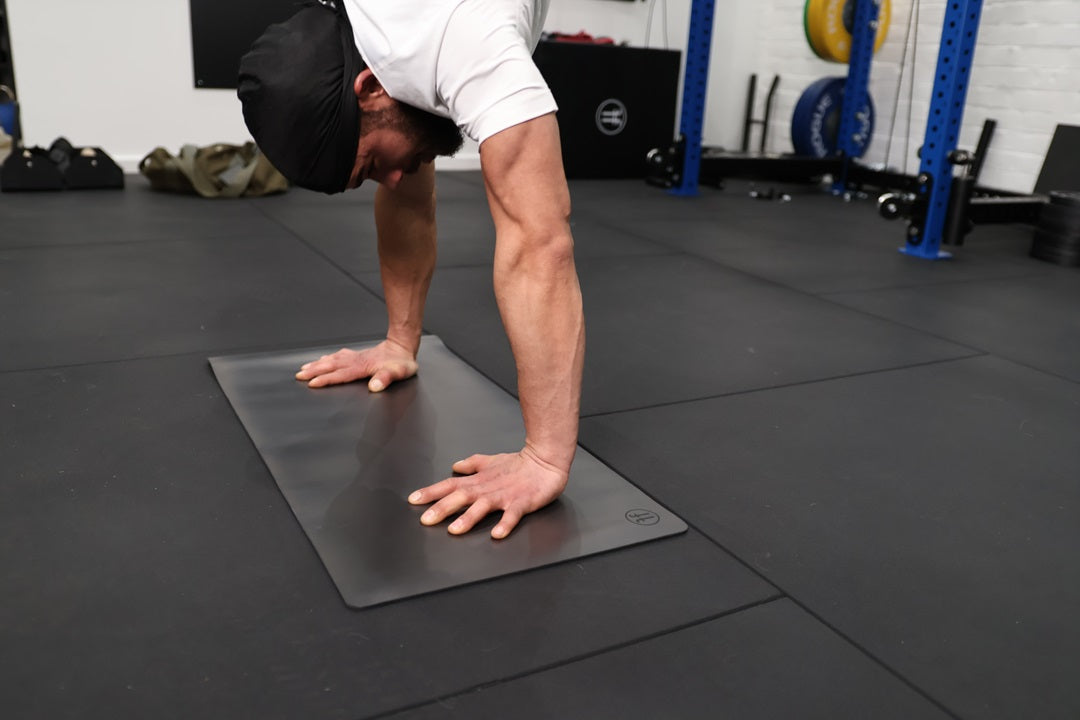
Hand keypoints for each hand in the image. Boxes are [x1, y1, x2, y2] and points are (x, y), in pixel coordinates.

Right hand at [295, 339, 417, 390]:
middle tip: (299, 376)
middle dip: (314, 371)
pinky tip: (323, 359)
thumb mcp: (398, 373)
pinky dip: (327, 358)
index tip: (312, 383)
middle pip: (331, 366)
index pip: (340, 374)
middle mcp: (356, 361)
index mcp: (363, 367)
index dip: (326, 379)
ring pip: (332, 360)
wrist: (403, 346)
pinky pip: (338, 356)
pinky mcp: (357, 356)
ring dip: (317, 364)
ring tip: (304, 369)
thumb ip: (385, 379)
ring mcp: (355, 357)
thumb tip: (374, 386)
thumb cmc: (401, 362)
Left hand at [409, 448, 569, 538]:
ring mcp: (504, 496)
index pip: (450, 485)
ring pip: (483, 507)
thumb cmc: (519, 464)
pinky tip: (497, 534)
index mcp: (479, 480)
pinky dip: (505, 524)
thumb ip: (472, 464)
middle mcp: (487, 488)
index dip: (432, 492)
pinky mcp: (522, 503)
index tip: (414, 499)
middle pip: (461, 496)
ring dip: (468, 518)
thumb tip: (456, 466)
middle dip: (443, 508)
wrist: (546, 460)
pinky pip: (512, 515)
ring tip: (455, 530)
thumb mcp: (491, 461)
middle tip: (426, 519)